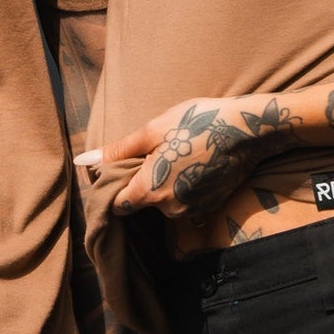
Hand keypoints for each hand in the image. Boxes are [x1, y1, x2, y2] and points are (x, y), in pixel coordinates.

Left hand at [75, 94, 301, 220]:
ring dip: (165, 184)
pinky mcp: (210, 208)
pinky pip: (186, 203)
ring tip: (178, 154)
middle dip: (142, 181)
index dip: (115, 188)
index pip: (118, 205)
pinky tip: (194, 165)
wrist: (249, 130)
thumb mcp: (153, 130)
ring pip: (165, 202)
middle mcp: (169, 209)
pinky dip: (185, 188)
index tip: (120, 170)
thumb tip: (84, 160)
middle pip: (142, 203)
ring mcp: (192, 211)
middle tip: (155, 151)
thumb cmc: (197, 122)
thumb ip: (118, 150)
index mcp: (150, 191)